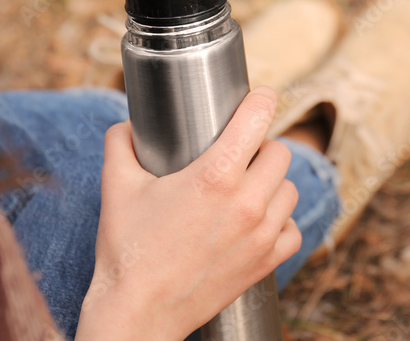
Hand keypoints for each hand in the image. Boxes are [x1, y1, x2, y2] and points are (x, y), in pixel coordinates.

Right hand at [76, 87, 300, 340]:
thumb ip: (121, 144)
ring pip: (290, 189)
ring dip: (272, 182)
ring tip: (248, 186)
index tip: (260, 97)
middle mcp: (246, 203)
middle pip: (279, 152)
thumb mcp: (117, 186)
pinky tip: (258, 221)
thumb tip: (128, 125)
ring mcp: (261, 235)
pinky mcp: (266, 263)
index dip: (262, 100)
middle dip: (261, 146)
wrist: (138, 314)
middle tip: (240, 152)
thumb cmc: (127, 250)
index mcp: (215, 176)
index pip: (258, 118)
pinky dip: (280, 222)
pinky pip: (292, 230)